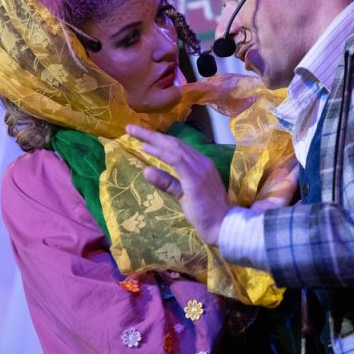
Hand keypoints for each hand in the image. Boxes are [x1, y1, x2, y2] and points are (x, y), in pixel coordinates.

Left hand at [126, 124, 231, 244]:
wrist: (223, 226)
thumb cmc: (206, 213)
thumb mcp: (183, 195)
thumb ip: (167, 182)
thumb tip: (146, 170)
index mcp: (201, 164)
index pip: (178, 146)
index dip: (159, 139)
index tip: (141, 135)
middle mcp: (201, 162)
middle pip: (173, 142)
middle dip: (151, 134)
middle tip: (131, 128)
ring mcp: (199, 169)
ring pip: (173, 147)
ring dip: (152, 139)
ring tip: (133, 133)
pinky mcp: (195, 178)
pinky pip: (176, 160)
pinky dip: (160, 153)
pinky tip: (146, 149)